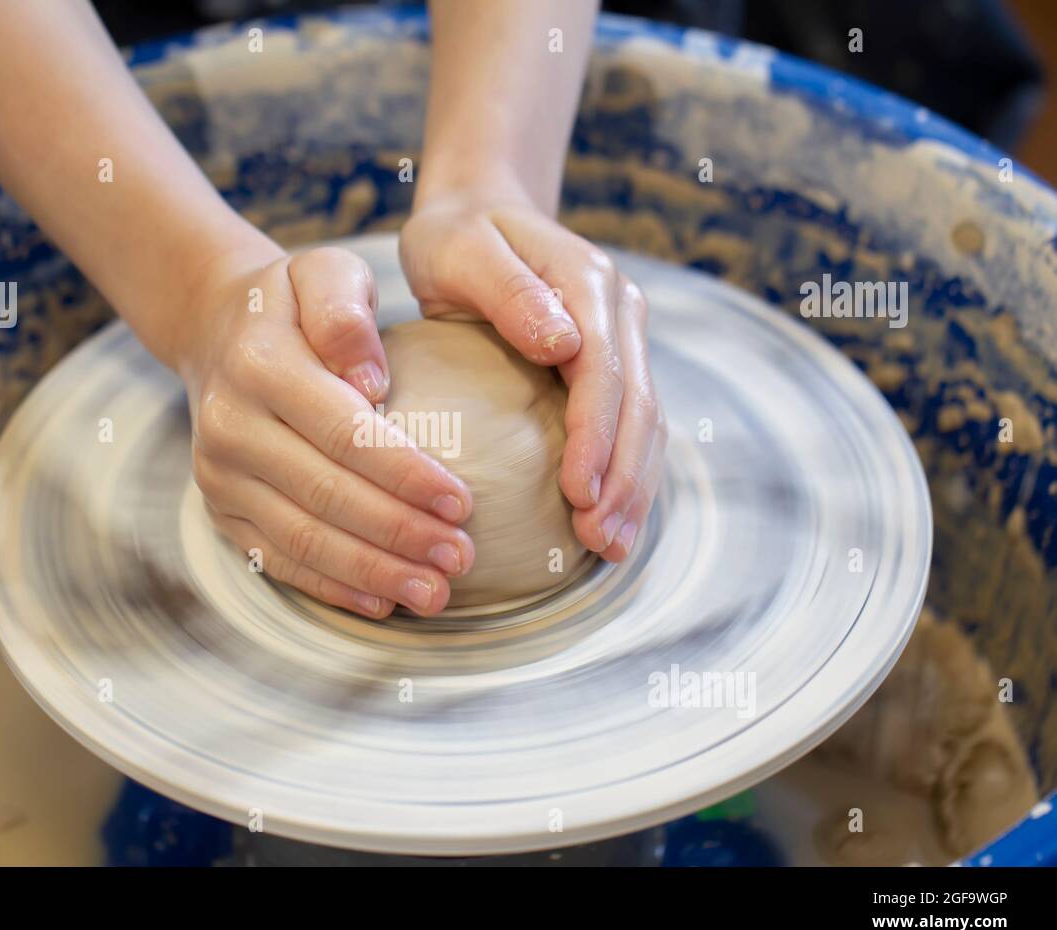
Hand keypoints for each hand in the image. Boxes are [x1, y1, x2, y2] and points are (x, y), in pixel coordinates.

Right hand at [170, 240, 474, 618]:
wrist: (217, 332)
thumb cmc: (294, 303)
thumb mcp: (324, 273)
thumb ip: (345, 312)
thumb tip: (371, 381)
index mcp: (260, 365)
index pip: (342, 432)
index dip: (404, 473)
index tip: (463, 502)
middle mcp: (229, 424)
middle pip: (325, 494)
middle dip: (399, 534)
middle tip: (462, 558)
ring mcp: (219, 475)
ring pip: (302, 538)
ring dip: (373, 572)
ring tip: (435, 593)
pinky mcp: (220, 511)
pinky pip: (277, 560)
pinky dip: (332, 586)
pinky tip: (383, 601)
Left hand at [399, 194, 665, 562]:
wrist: (480, 210)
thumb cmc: (456, 236)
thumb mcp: (461, 249)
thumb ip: (509, 291)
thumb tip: (562, 343)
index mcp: (588, 282)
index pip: (604, 370)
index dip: (597, 437)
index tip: (580, 494)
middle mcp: (618, 310)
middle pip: (638, 404)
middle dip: (624, 478)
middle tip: (600, 541)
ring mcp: (622, 336)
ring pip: (647, 422)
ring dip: (634, 487)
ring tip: (612, 547)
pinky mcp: (611, 362)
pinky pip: (630, 425)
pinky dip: (625, 475)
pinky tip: (609, 521)